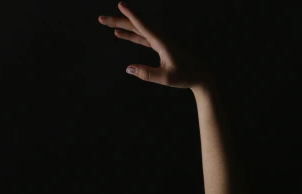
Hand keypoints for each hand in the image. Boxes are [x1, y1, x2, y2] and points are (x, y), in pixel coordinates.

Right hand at [98, 2, 212, 90]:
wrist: (200, 74)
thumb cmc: (185, 76)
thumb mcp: (165, 78)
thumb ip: (147, 74)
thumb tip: (128, 68)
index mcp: (162, 42)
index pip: (143, 26)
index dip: (131, 15)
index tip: (121, 5)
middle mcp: (160, 37)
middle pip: (136, 25)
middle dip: (119, 21)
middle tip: (101, 19)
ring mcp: (160, 40)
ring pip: (138, 29)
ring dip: (123, 26)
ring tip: (108, 23)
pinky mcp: (159, 45)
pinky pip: (142, 36)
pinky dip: (131, 34)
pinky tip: (120, 34)